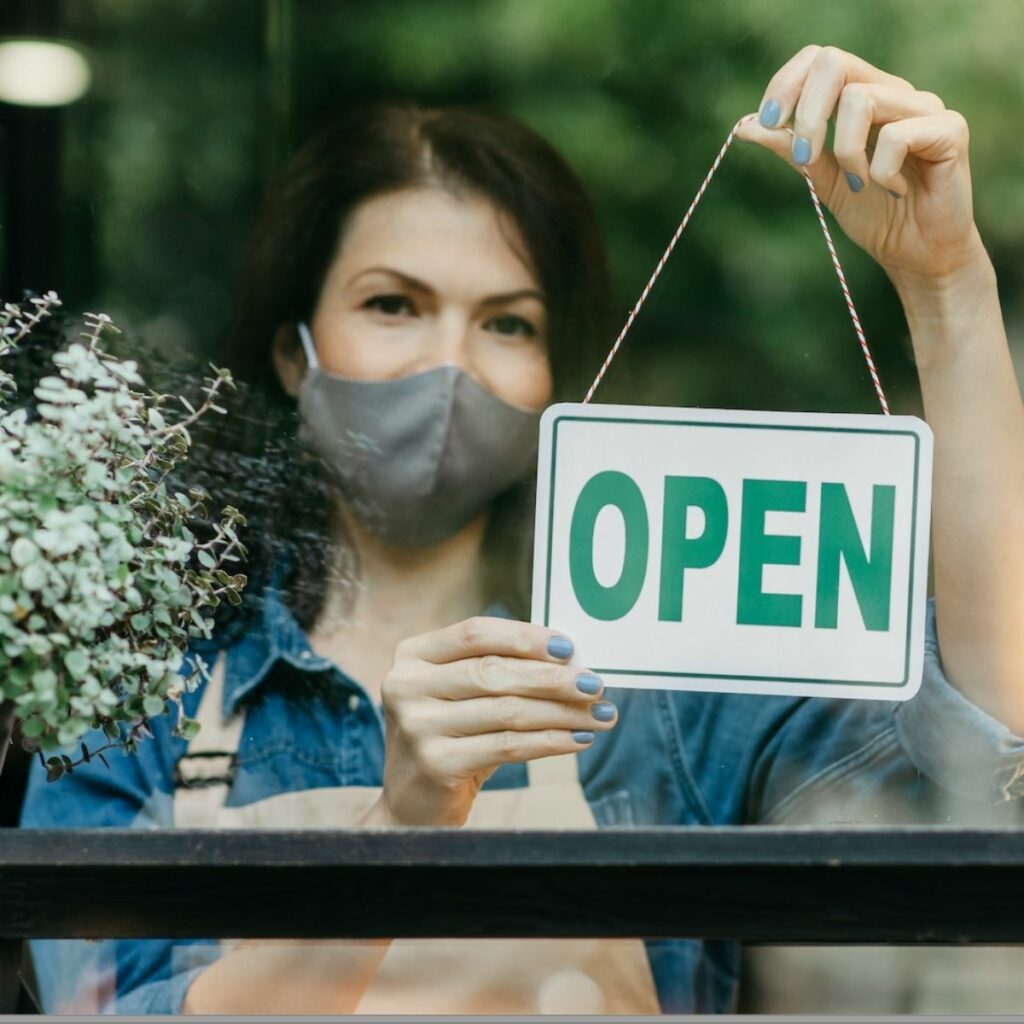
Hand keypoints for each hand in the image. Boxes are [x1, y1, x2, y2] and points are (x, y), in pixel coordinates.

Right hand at [369, 618, 614, 826]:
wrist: (413, 804)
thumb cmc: (451, 738)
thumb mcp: (461, 695)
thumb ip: (500, 670)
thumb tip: (571, 660)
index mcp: (413, 655)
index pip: (475, 634)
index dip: (525, 637)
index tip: (568, 647)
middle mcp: (407, 685)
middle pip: (493, 671)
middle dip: (553, 678)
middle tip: (595, 684)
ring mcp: (418, 725)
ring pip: (507, 710)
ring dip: (562, 712)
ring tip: (599, 714)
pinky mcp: (436, 763)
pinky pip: (508, 746)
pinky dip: (551, 741)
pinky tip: (579, 739)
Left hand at [738, 45, 986, 289]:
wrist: (915, 254)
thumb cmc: (874, 215)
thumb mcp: (822, 180)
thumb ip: (793, 150)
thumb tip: (746, 126)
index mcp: (865, 96)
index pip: (820, 59)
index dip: (786, 84)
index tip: (767, 124)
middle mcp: (895, 92)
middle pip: (835, 63)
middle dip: (807, 114)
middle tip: (804, 160)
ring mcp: (925, 107)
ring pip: (861, 98)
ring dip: (846, 151)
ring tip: (859, 184)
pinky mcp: (950, 129)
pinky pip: (897, 135)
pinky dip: (882, 171)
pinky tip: (897, 192)